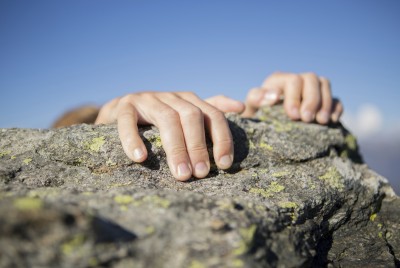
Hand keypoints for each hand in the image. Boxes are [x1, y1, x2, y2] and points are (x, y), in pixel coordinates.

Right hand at [95, 92, 243, 180]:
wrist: (120, 110)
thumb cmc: (158, 119)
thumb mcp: (186, 114)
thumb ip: (210, 111)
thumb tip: (240, 107)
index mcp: (190, 101)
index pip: (213, 115)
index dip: (222, 138)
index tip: (224, 165)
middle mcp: (172, 97)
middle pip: (192, 116)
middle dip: (199, 146)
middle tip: (200, 174)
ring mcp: (148, 99)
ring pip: (166, 119)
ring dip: (176, 148)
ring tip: (181, 174)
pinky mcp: (124, 106)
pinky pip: (128, 120)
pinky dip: (133, 138)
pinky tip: (140, 158)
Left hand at [241, 72, 342, 123]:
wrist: (262, 127)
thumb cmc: (256, 116)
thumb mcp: (251, 107)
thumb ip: (256, 98)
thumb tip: (274, 95)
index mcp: (279, 80)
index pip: (293, 80)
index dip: (295, 97)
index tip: (293, 116)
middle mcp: (297, 81)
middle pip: (311, 79)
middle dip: (312, 100)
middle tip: (307, 120)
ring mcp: (311, 89)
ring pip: (324, 84)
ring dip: (325, 103)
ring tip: (322, 122)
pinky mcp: (323, 101)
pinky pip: (335, 98)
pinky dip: (336, 108)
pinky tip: (332, 121)